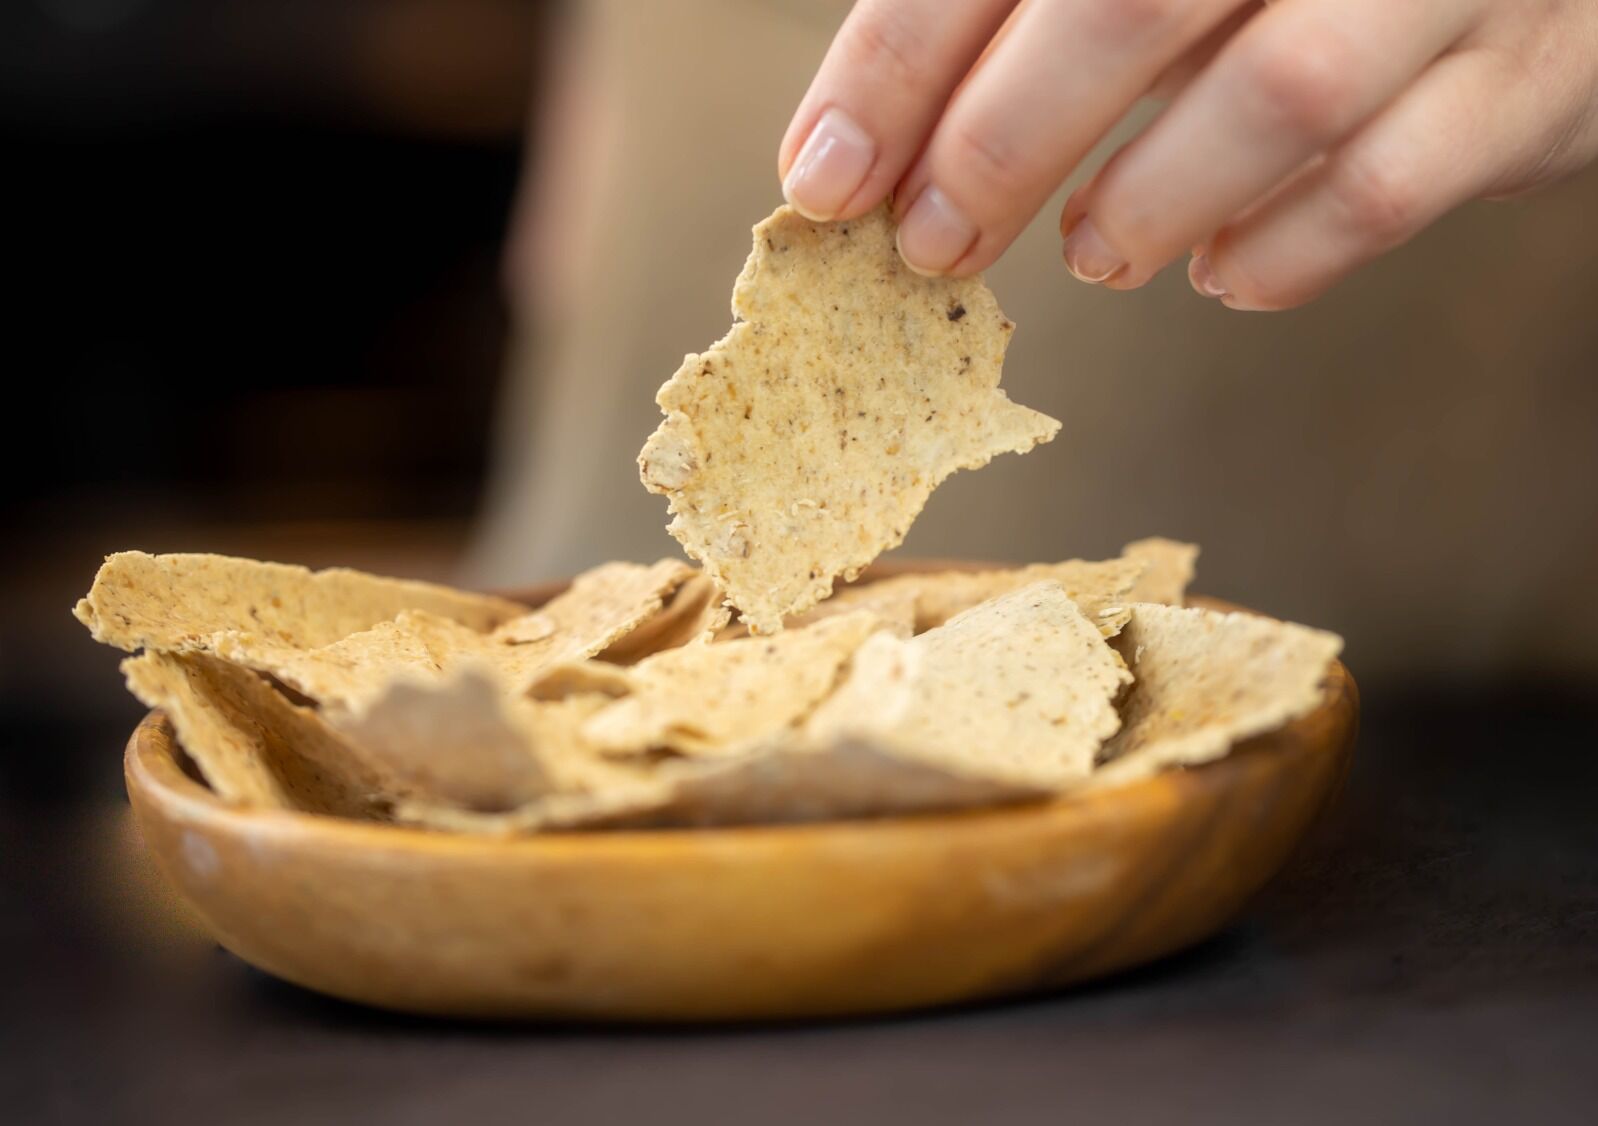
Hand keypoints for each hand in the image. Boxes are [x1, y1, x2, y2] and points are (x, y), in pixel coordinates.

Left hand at [778, 0, 1597, 308]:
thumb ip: (1032, 11)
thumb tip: (866, 139)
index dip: (897, 60)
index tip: (825, 173)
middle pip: (1126, 3)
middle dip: (998, 145)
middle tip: (932, 242)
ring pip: (1275, 97)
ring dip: (1142, 203)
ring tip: (1091, 253)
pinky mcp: (1528, 81)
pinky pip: (1385, 189)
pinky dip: (1277, 255)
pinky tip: (1215, 273)